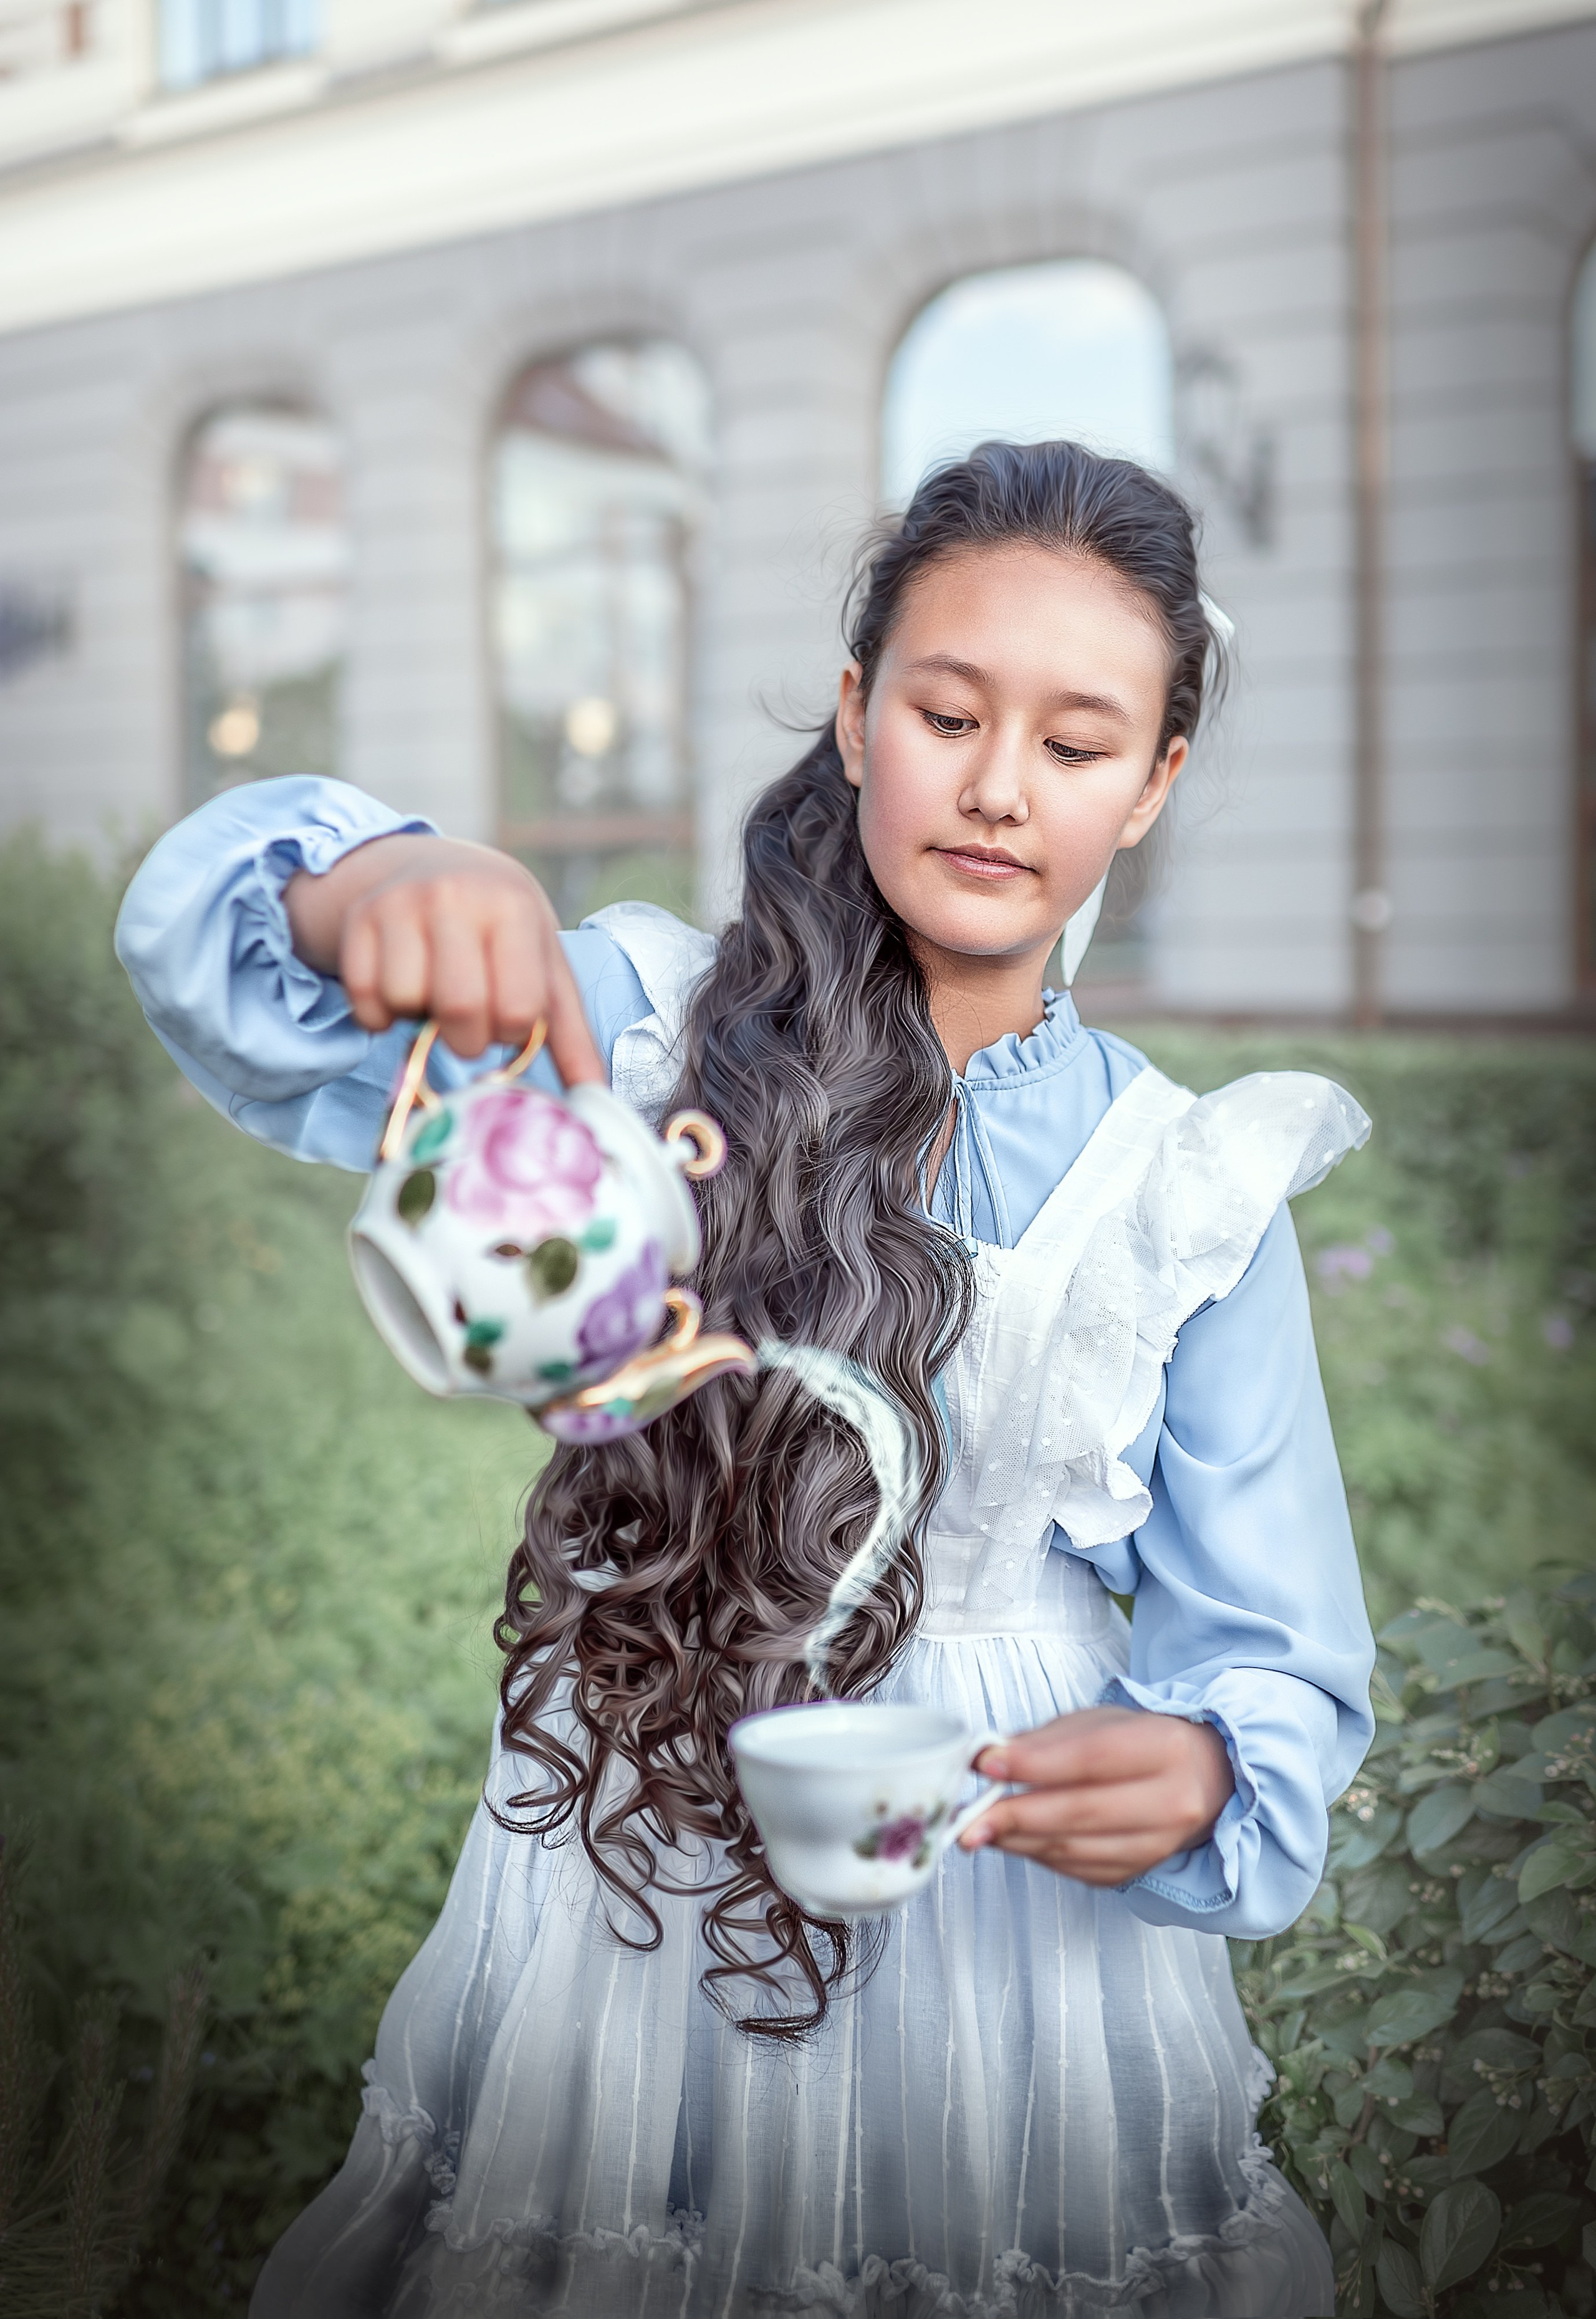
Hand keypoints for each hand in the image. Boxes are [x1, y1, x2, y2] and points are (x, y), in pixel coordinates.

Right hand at [284, 833, 604, 1082]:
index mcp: (512, 909)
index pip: (516, 1008)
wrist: (440, 869)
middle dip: (466, 1038)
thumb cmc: (504, 933)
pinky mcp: (359, 919)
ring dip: (420, 1020)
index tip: (507, 1014)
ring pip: (405, 1002)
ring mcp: (400, 904)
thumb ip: (571, 1038)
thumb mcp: (546, 969)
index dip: (511, 1030)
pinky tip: (401, 990)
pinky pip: (364, 999)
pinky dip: (381, 1015)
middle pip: (460, 1010)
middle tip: (470, 1021)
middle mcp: (454, 897)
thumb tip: (595, 1104)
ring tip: (435, 994)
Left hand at [959, 1705, 1233, 1885]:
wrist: (1203, 1780)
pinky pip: (1080, 1870)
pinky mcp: (1140, 1872)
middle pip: (1082, 1812)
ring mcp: (1159, 1845)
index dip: (1035, 1764)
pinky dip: (1040, 1856)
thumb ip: (1044, 1741)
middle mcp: (1171, 1802)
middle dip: (1016, 1816)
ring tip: (978, 1830)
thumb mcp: (1100, 1723)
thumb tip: (987, 1757)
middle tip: (969, 1819)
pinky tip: (1014, 1841)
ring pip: (1077, 1849)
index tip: (986, 1764)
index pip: (1092, 1758)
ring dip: (1019, 1841)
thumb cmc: (1142, 1743)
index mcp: (1165, 1748)